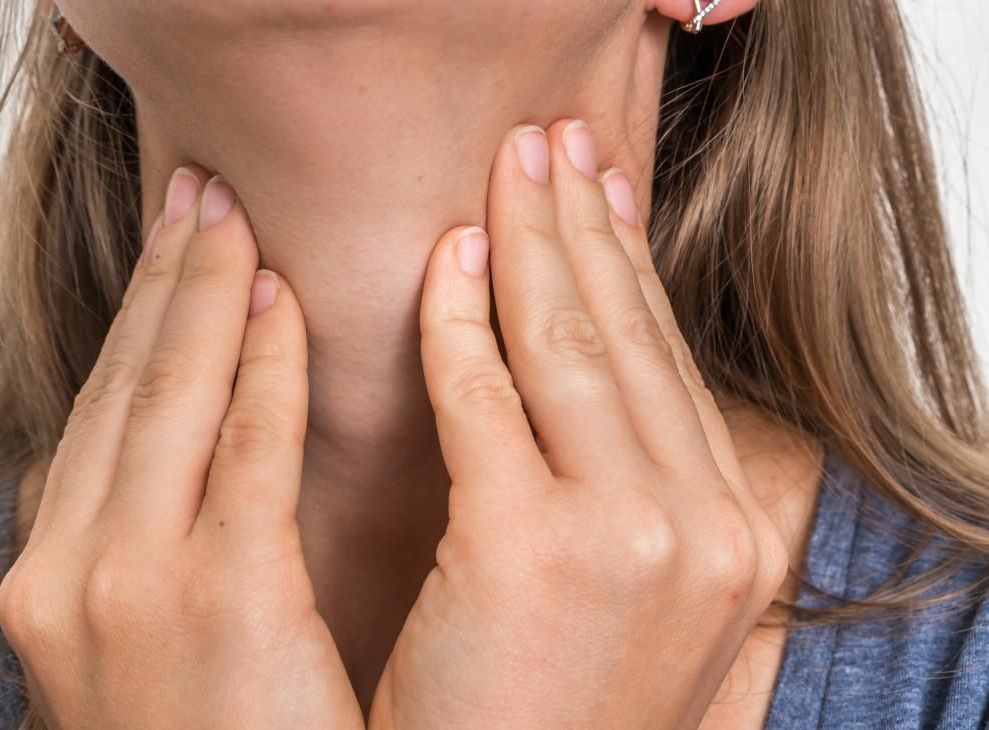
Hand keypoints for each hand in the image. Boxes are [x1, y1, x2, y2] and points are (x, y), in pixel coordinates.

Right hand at [0, 168, 362, 728]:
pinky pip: (245, 452)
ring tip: (234, 218)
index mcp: (59, 578)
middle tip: (199, 196)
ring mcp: (129, 584)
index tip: (177, 250)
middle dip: (164, 280)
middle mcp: (71, 568)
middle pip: (125, 387)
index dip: (139, 320)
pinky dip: (261, 368)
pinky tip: (282, 303)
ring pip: (170, 396)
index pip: (104, 415)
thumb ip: (167, 544)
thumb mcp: (153, 641)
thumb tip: (204, 460)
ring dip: (205, 295)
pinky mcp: (215, 602)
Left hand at [369, 120, 788, 728]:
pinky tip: (447, 262)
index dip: (632, 267)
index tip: (603, 194)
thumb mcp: (634, 603)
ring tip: (507, 169)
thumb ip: (637, 496)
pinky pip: (484, 393)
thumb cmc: (553, 717)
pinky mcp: (532, 545)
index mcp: (733, 538)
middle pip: (631, 334)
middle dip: (587, 223)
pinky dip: (459, 319)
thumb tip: (605, 392)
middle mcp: (706, 527)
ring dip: (532, 240)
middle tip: (552, 143)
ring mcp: (631, 535)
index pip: (670, 366)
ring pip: (570, 342)